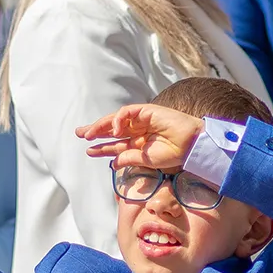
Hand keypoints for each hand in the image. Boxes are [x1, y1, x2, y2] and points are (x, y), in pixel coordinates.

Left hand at [77, 103, 206, 171]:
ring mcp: (142, 119)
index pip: (116, 143)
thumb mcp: (146, 160)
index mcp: (139, 142)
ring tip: (89, 134)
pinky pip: (127, 112)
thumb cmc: (175, 154)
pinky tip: (115, 130)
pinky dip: (119, 120)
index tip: (89, 150)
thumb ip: (129, 158)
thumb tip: (112, 162)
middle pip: (112, 129)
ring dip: (102, 125)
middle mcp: (138, 130)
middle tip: (80, 134)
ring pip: (116, 119)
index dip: (102, 147)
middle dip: (96, 131)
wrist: (191, 146)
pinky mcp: (147, 111)